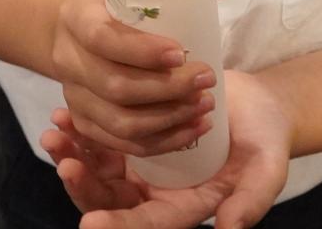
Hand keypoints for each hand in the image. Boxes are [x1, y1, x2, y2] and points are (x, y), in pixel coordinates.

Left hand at [42, 68, 294, 228]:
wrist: (257, 105)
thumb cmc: (267, 140)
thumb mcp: (266, 170)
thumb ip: (250, 201)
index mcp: (183, 209)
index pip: (145, 224)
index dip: (118, 225)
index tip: (90, 224)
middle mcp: (155, 193)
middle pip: (109, 200)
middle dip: (83, 185)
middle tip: (65, 163)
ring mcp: (141, 165)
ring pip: (96, 171)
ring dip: (72, 156)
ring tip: (54, 135)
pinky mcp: (133, 136)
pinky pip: (99, 141)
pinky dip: (80, 131)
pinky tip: (63, 115)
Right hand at [48, 0, 218, 157]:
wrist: (70, 30)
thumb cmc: (110, 5)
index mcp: (77, 17)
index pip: (103, 38)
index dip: (142, 50)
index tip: (180, 52)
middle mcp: (69, 59)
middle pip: (115, 86)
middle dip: (168, 89)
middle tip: (206, 80)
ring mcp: (74, 96)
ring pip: (120, 122)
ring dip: (168, 119)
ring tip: (205, 106)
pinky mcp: (83, 121)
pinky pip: (122, 142)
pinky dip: (160, 142)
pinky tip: (192, 131)